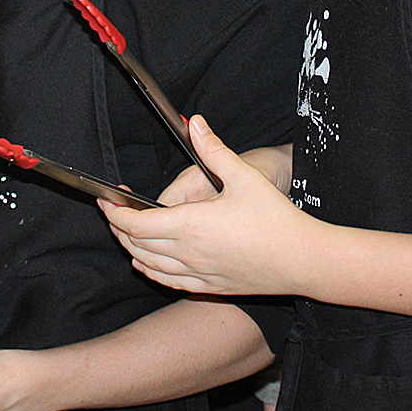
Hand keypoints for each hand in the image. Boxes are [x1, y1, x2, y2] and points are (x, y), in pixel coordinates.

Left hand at [102, 115, 313, 296]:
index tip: (108, 200)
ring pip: (149, 265)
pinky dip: (150, 271)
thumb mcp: (243, 176)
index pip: (136, 224)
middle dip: (119, 228)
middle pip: (136, 245)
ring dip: (131, 249)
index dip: (116, 213)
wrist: (302, 259)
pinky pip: (168, 282)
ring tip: (126, 233)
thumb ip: (214, 149)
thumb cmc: (276, 219)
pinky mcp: (209, 287)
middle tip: (113, 212)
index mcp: (191, 225)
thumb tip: (195, 123)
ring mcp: (198, 274)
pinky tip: (146, 265)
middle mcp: (188, 253)